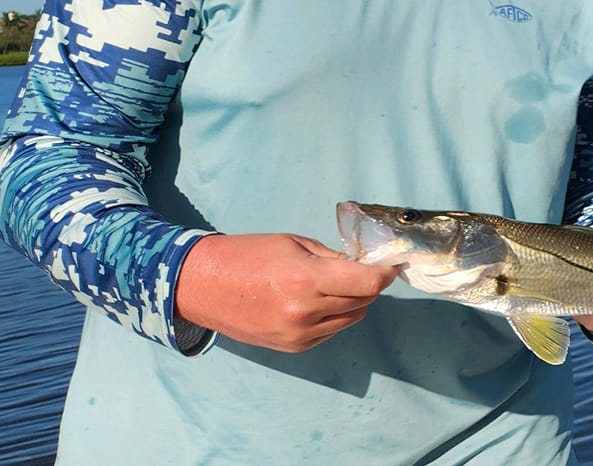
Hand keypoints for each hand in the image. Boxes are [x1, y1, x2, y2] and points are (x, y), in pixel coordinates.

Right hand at [175, 233, 399, 351]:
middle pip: (364, 301)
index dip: (386, 273)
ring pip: (352, 318)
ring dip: (353, 302)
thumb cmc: (248, 255)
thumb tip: (364, 267)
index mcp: (306, 280)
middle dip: (368, 284)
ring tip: (334, 285)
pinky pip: (332, 331)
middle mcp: (305, 312)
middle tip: (361, 270)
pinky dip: (334, 316)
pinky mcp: (292, 348)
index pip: (369, 283)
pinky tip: (316, 302)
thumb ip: (333, 259)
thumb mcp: (295, 244)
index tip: (391, 264)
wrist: (201, 285)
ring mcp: (299, 335)